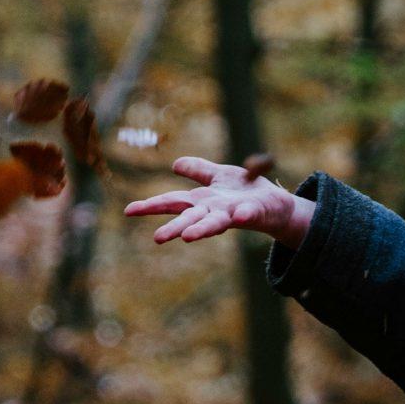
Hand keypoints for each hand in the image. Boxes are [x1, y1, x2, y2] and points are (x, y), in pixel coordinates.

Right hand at [123, 157, 313, 247]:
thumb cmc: (245, 191)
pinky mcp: (254, 213)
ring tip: (188, 237)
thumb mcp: (220, 176)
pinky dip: (244, 215)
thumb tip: (175, 164)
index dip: (151, 206)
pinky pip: (248, 214)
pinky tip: (240, 214)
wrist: (276, 204)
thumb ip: (199, 171)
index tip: (128, 211)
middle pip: (190, 219)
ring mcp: (233, 214)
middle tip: (157, 238)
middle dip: (174, 227)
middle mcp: (213, 211)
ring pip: (215, 223)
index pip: (173, 202)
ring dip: (201, 229)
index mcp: (202, 201)